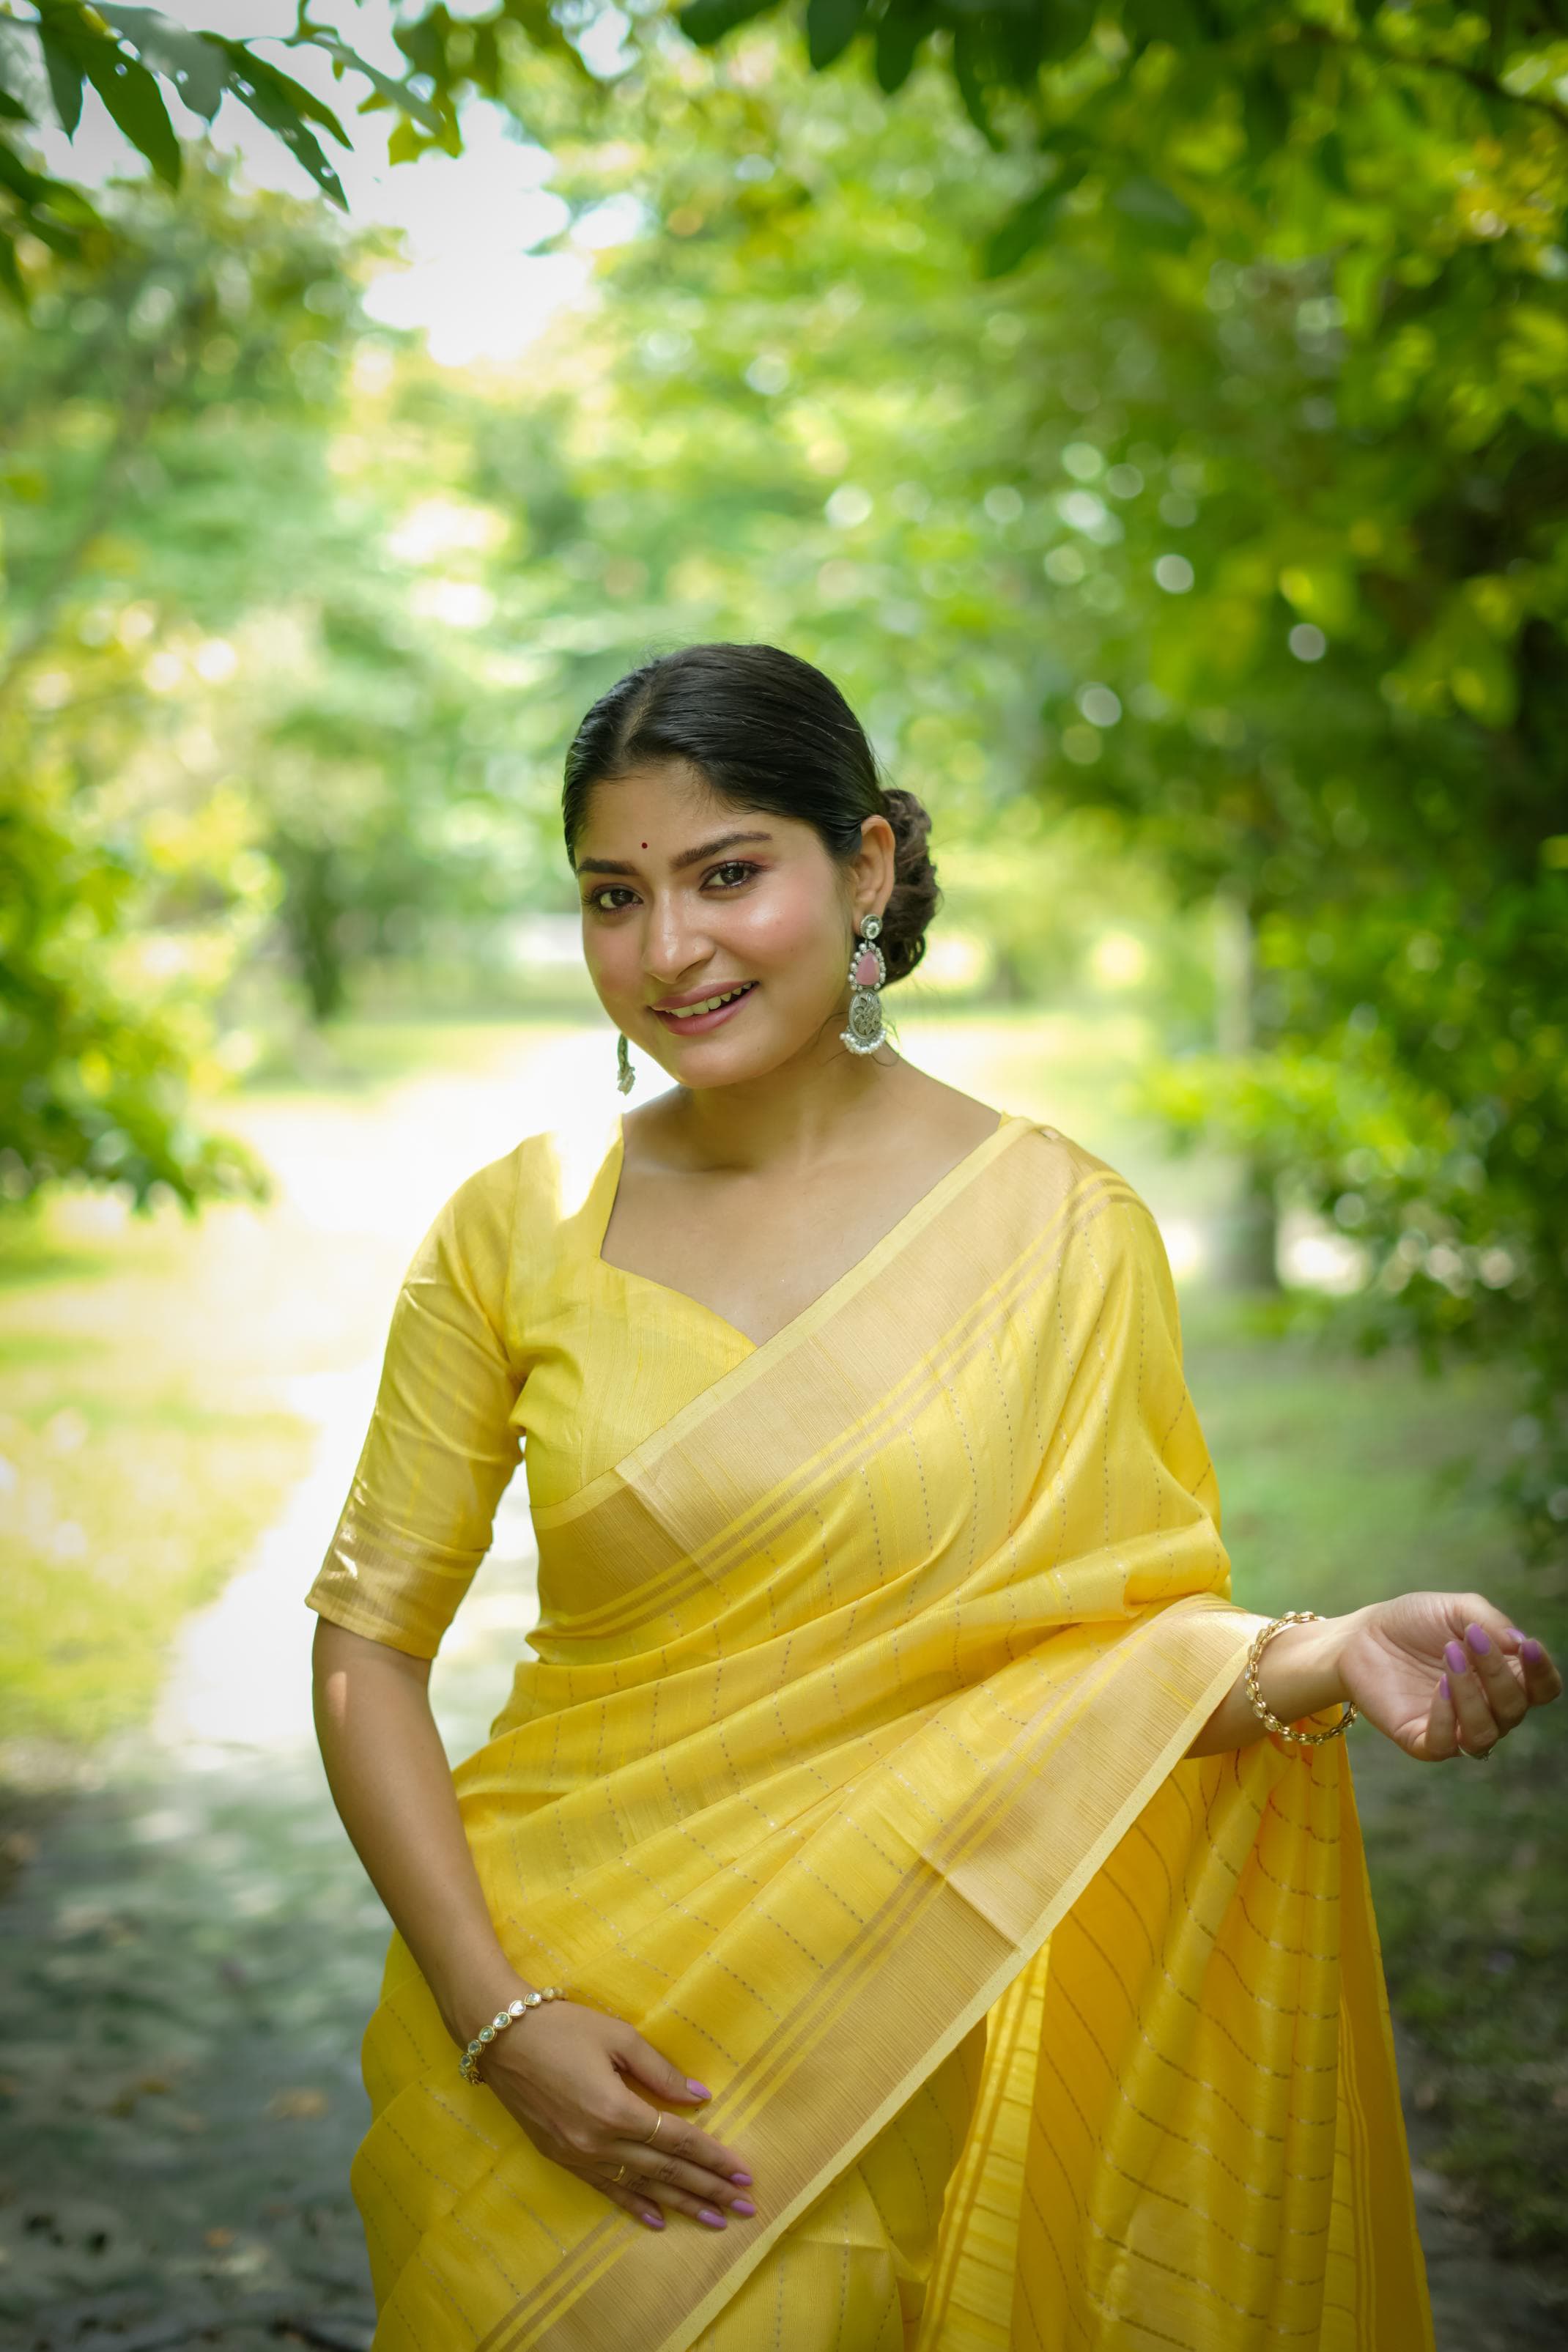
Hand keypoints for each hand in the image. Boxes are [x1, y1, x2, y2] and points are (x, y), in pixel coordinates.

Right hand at [473, 1995, 754, 2233]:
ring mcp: (578, 2156)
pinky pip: (606, 2189)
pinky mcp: (561, 2158)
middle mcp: (599, 2143)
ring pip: (640, 2187)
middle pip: (665, 2171)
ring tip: (714, 2220)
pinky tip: (658, 2220)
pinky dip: (634, 2206)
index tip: (744, 2175)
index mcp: (617, 2110)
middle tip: (744, 2209)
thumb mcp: (617, 2037)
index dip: (713, 2158)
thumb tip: (699, 2097)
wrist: (499, 2037)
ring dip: (680, 2204)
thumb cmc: (562, 2026)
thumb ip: (660, 2071)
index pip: (677, 2141)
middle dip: (708, 2190)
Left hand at [1338, 1592, 1561, 1761]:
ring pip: (1486, 1733)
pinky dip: (1448, 1718)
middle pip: (1515, 1708)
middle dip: (1497, 1673)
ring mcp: (1456, 1728)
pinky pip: (1447, 1745)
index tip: (1529, 1648)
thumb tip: (1521, 1646)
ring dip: (1473, 1696)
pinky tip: (1438, 1686)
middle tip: (1470, 1639)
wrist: (1360, 1635)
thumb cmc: (1413, 1621)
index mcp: (1502, 1677)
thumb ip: (1490, 1621)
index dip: (1543, 1674)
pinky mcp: (1421, 1740)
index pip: (1543, 1690)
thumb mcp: (1453, 1608)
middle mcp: (1486, 1708)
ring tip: (1450, 1657)